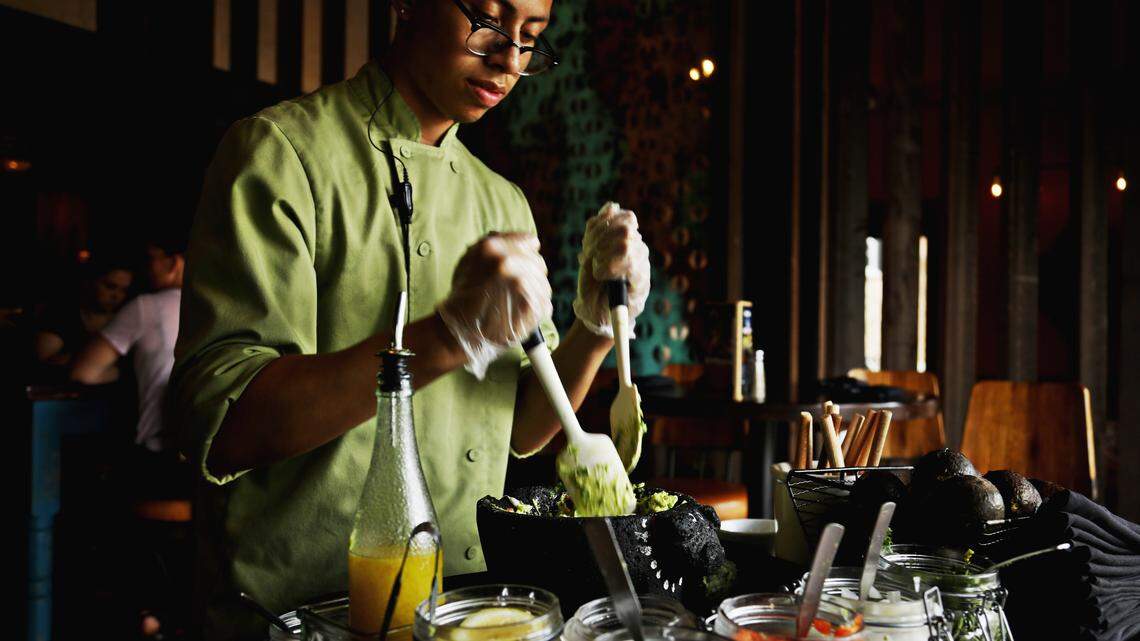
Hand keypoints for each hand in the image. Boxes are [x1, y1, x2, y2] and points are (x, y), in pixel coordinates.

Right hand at [438, 232, 552, 377]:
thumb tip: (521, 240)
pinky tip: (521, 313)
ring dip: (534, 292)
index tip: (520, 264)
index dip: (526, 253)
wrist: (461, 330)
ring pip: (543, 283)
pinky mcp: (532, 305)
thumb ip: (494, 246)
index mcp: (492, 247)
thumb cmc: (464, 297)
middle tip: (515, 289)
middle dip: (530, 274)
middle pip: (539, 262)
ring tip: (516, 303)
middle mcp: (508, 262)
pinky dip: (536, 309)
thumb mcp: (470, 261)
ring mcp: (522, 283)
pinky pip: (545, 302)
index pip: (530, 241)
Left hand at [572, 202, 650, 337]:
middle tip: (590, 258)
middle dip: (600, 241)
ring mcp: (643, 265)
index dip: (604, 225)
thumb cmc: (591, 282)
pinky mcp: (642, 282)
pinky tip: (601, 275)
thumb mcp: (589, 251)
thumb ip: (599, 229)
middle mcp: (639, 249)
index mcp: (628, 239)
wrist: (593, 313)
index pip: (625, 217)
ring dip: (603, 254)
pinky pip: (631, 265)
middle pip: (625, 228)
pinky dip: (609, 268)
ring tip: (596, 269)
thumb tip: (611, 205)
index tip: (589, 242)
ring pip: (626, 244)